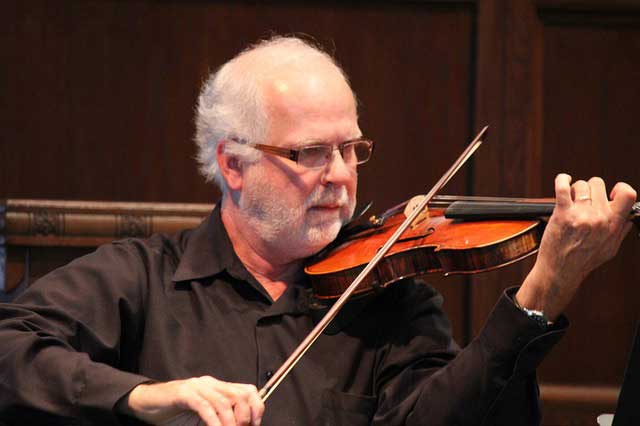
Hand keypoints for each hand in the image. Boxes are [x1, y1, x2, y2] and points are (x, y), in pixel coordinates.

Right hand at [116, 376, 263, 425]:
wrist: (148, 404)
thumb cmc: (176, 413)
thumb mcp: (204, 415)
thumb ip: (221, 417)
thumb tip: (240, 425)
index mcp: (218, 387)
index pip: (247, 390)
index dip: (256, 407)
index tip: (255, 424)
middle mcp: (210, 383)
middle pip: (239, 394)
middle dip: (245, 416)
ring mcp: (197, 387)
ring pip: (223, 401)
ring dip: (230, 421)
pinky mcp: (183, 394)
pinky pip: (204, 406)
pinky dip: (213, 421)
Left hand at [516, 174, 636, 319]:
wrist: (560, 271)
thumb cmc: (583, 261)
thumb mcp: (611, 248)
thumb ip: (621, 230)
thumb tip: (628, 216)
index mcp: (613, 224)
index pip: (628, 194)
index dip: (620, 188)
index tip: (611, 193)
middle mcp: (599, 218)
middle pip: (599, 184)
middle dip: (591, 189)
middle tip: (584, 199)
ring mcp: (581, 215)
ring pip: (581, 185)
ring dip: (575, 189)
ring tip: (571, 200)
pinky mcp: (562, 214)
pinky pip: (562, 187)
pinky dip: (562, 179)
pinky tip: (563, 181)